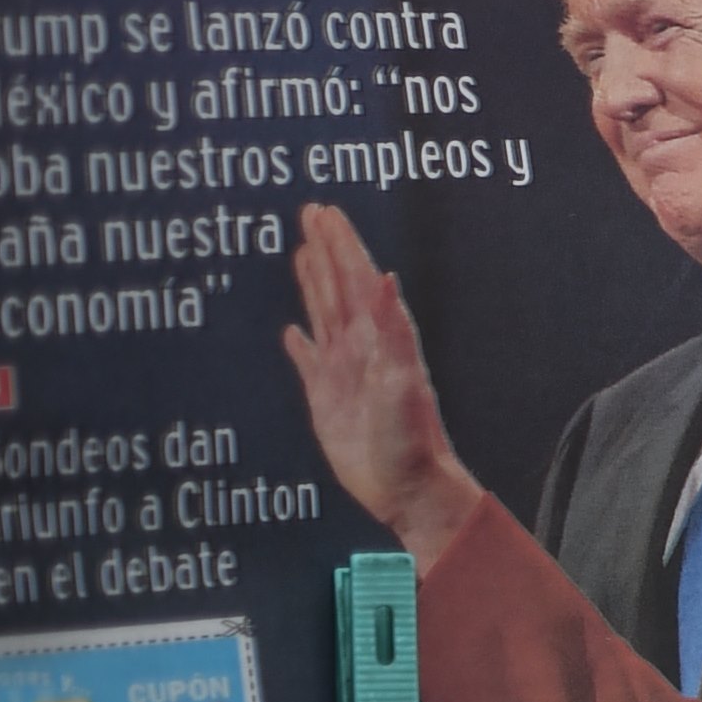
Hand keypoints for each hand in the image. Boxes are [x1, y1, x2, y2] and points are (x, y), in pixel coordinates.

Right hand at [282, 202, 489, 564]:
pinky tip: (292, 332)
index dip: (342, 245)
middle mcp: (362, 348)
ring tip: (302, 251)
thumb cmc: (410, 440)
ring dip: (313, 282)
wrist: (407, 488)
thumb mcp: (400, 382)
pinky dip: (300, 344)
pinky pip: (309, 363)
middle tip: (311, 212)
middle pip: (338, 287)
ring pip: (324, 314)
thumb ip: (391, 330)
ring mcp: (343, 372)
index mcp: (380, 339)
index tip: (326, 212)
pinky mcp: (327, 400)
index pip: (357, 279)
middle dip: (326, 249)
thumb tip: (385, 279)